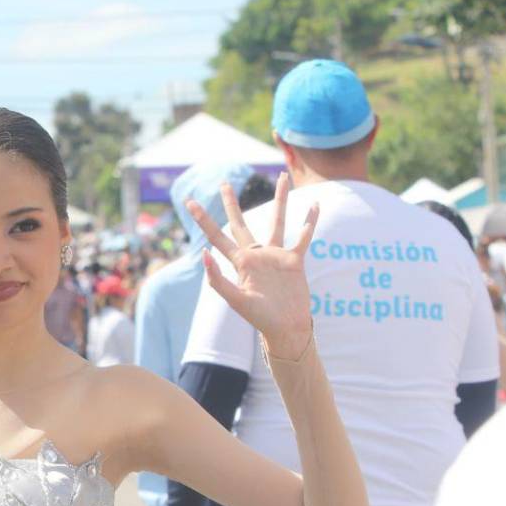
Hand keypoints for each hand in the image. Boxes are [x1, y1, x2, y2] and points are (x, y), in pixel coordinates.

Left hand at [187, 173, 318, 359]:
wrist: (286, 328)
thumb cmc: (260, 318)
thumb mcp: (236, 300)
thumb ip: (218, 279)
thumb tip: (204, 253)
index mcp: (240, 262)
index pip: (217, 236)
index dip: (203, 219)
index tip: (190, 202)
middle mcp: (256, 255)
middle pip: (241, 222)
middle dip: (231, 203)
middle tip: (223, 182)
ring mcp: (275, 256)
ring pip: (278, 220)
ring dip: (280, 199)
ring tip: (282, 177)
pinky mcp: (294, 260)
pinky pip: (303, 237)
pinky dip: (309, 222)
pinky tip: (314, 205)